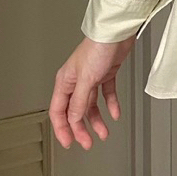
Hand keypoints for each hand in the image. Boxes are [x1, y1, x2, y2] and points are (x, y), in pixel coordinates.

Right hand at [49, 34, 136, 149]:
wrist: (117, 32)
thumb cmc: (98, 47)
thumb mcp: (86, 79)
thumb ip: (79, 101)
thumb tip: (74, 119)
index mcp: (65, 81)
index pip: (59, 111)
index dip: (63, 129)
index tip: (69, 142)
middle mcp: (77, 80)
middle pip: (76, 111)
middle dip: (81, 128)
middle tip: (88, 142)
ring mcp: (92, 77)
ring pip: (91, 105)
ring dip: (97, 119)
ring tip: (104, 133)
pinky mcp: (106, 73)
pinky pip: (107, 94)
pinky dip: (111, 104)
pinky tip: (115, 113)